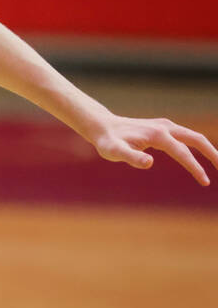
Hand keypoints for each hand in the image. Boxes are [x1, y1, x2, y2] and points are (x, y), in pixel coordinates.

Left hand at [90, 116, 217, 185]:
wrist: (101, 126)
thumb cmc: (107, 142)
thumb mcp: (114, 152)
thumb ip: (131, 157)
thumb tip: (150, 163)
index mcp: (157, 134)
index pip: (182, 152)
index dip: (194, 167)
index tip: (204, 182)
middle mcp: (165, 127)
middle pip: (196, 139)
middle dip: (212, 154)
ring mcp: (165, 126)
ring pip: (193, 137)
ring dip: (208, 149)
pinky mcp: (163, 128)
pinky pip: (185, 137)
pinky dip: (197, 146)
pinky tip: (200, 157)